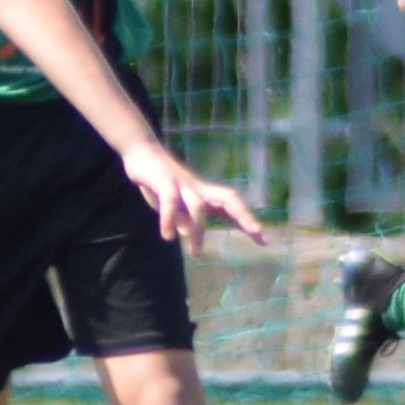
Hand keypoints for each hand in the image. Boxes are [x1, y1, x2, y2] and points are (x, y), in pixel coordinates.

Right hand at [122, 144, 265, 248]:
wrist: (140, 149)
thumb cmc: (160, 180)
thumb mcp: (175, 203)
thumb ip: (183, 217)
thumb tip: (190, 234)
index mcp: (204, 193)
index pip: (232, 206)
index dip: (248, 221)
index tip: (263, 241)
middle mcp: (198, 187)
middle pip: (228, 197)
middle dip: (243, 214)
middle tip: (256, 233)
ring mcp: (182, 183)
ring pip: (198, 206)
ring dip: (199, 230)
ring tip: (196, 254)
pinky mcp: (163, 180)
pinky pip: (169, 201)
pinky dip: (169, 219)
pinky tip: (168, 236)